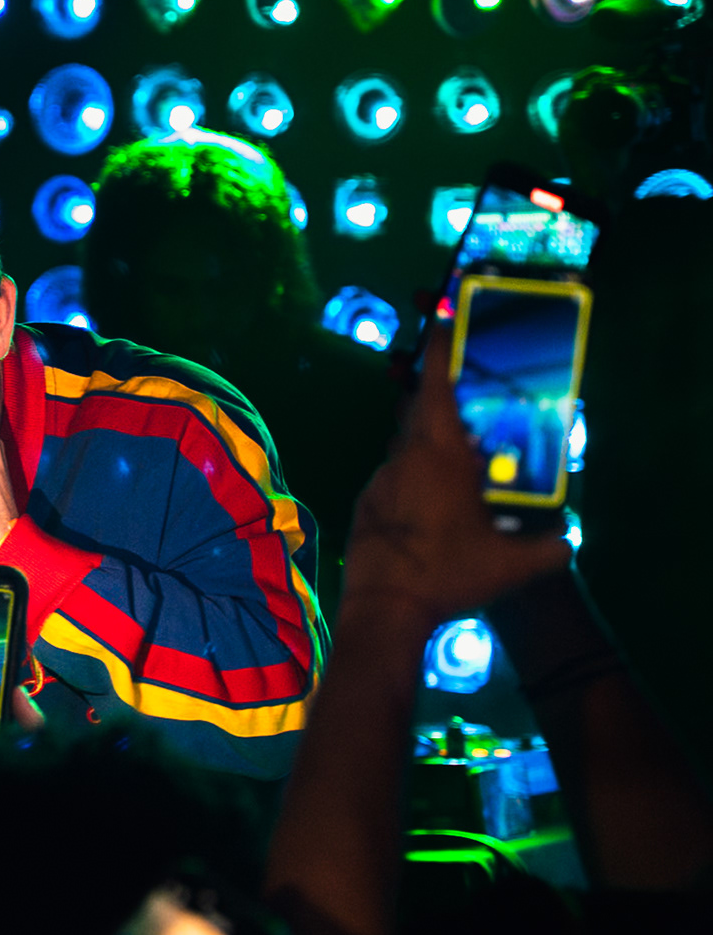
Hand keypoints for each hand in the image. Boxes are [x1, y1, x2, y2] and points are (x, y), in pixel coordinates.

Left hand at [343, 326, 571, 625]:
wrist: (385, 610)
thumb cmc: (449, 576)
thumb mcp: (513, 565)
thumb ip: (550, 546)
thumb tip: (568, 539)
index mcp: (437, 455)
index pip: (436, 389)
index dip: (440, 353)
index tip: (442, 323)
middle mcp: (403, 459)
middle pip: (421, 417)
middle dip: (445, 410)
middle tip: (474, 420)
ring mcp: (379, 482)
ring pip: (407, 453)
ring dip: (432, 454)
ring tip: (460, 475)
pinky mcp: (365, 506)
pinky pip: (395, 482)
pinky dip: (414, 484)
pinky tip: (432, 511)